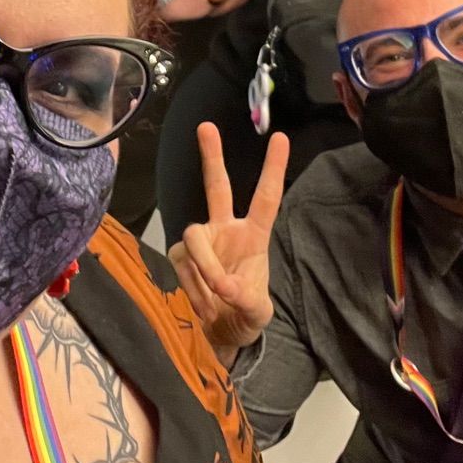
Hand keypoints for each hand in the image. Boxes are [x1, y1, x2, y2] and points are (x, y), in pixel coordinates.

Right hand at [169, 123, 287, 357]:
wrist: (220, 336)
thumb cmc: (245, 315)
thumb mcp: (257, 312)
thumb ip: (246, 298)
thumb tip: (224, 286)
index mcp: (253, 236)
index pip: (266, 199)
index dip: (273, 169)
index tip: (281, 137)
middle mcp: (226, 230)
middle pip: (216, 187)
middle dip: (211, 156)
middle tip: (206, 126)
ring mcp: (202, 242)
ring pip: (193, 236)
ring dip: (202, 269)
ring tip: (212, 300)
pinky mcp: (182, 256)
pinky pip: (181, 262)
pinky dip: (191, 286)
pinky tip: (202, 305)